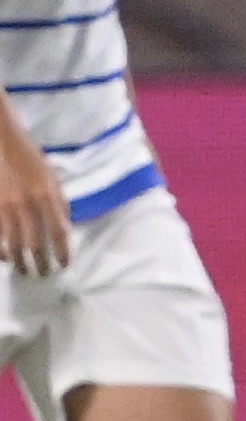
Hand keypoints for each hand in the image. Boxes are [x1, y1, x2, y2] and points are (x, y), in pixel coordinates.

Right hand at [0, 129, 70, 275]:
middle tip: (45, 274)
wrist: (4, 146)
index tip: (65, 264)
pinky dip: (1, 251)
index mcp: (47, 197)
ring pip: (13, 245)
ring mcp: (6, 208)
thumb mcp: (54, 180)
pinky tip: (6, 258)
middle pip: (35, 244)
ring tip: (26, 272)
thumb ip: (60, 204)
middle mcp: (27, 205)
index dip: (63, 252)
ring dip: (20, 262)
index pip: (59, 232)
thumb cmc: (32, 161)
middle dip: (41, 263)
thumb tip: (65, 229)